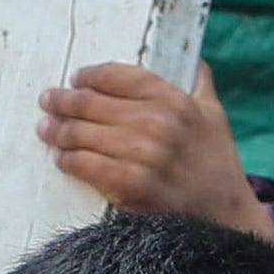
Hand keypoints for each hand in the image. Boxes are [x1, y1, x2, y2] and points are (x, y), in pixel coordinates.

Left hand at [37, 60, 265, 228]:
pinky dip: (68, 160)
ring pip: (82, 134)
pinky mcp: (132, 185)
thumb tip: (192, 58)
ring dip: (58, 131)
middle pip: (92, 103)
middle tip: (48, 101)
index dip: (91, 75)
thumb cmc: (217, 163)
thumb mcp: (214, 116)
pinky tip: (62, 158)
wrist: (227, 215)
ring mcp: (145, 155)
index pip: (120, 76)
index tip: (76, 78)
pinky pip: (84, 165)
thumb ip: (199, 84)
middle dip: (64, 101)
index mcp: (176, 102)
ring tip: (46, 129)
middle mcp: (160, 124)